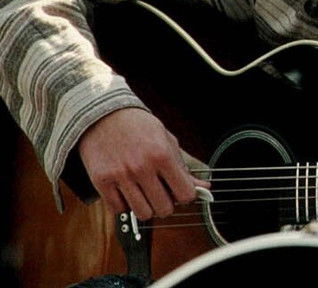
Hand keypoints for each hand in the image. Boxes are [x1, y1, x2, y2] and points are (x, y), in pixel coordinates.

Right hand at [76, 107, 209, 219]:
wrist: (104, 115)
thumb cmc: (139, 128)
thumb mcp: (167, 141)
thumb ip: (184, 167)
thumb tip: (205, 187)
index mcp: (163, 155)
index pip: (185, 194)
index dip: (185, 196)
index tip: (179, 191)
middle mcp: (142, 167)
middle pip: (164, 209)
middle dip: (166, 204)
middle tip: (161, 194)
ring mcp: (121, 176)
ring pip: (143, 214)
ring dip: (146, 208)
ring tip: (144, 195)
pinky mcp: (101, 181)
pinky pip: (118, 210)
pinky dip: (125, 205)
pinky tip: (127, 192)